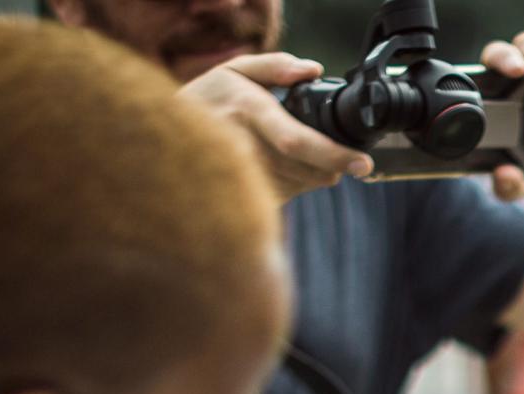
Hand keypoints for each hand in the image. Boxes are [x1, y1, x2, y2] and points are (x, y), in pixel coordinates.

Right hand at [180, 52, 375, 195]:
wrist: (160, 141)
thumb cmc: (203, 102)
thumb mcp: (232, 70)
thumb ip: (274, 65)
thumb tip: (313, 69)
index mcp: (247, 112)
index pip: (297, 140)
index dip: (334, 155)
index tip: (363, 164)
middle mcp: (244, 148)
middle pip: (307, 169)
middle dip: (333, 165)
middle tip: (345, 159)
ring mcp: (242, 179)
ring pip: (300, 185)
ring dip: (316, 174)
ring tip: (306, 156)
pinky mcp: (242, 198)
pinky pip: (286, 196)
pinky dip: (297, 184)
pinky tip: (284, 168)